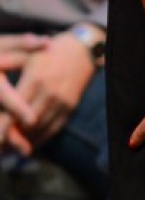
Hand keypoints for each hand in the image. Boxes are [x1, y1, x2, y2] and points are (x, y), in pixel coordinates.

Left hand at [7, 31, 95, 148]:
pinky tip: (28, 144)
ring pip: (40, 129)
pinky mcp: (71, 107)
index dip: (3, 128)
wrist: (82, 50)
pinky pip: (54, 129)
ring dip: (23, 141)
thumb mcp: (26, 54)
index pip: (14, 111)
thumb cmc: (48, 52)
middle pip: (26, 125)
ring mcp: (62, 101)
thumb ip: (7, 63)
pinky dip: (40, 139)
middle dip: (10, 138)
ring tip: (8, 149)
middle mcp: (50, 93)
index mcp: (35, 79)